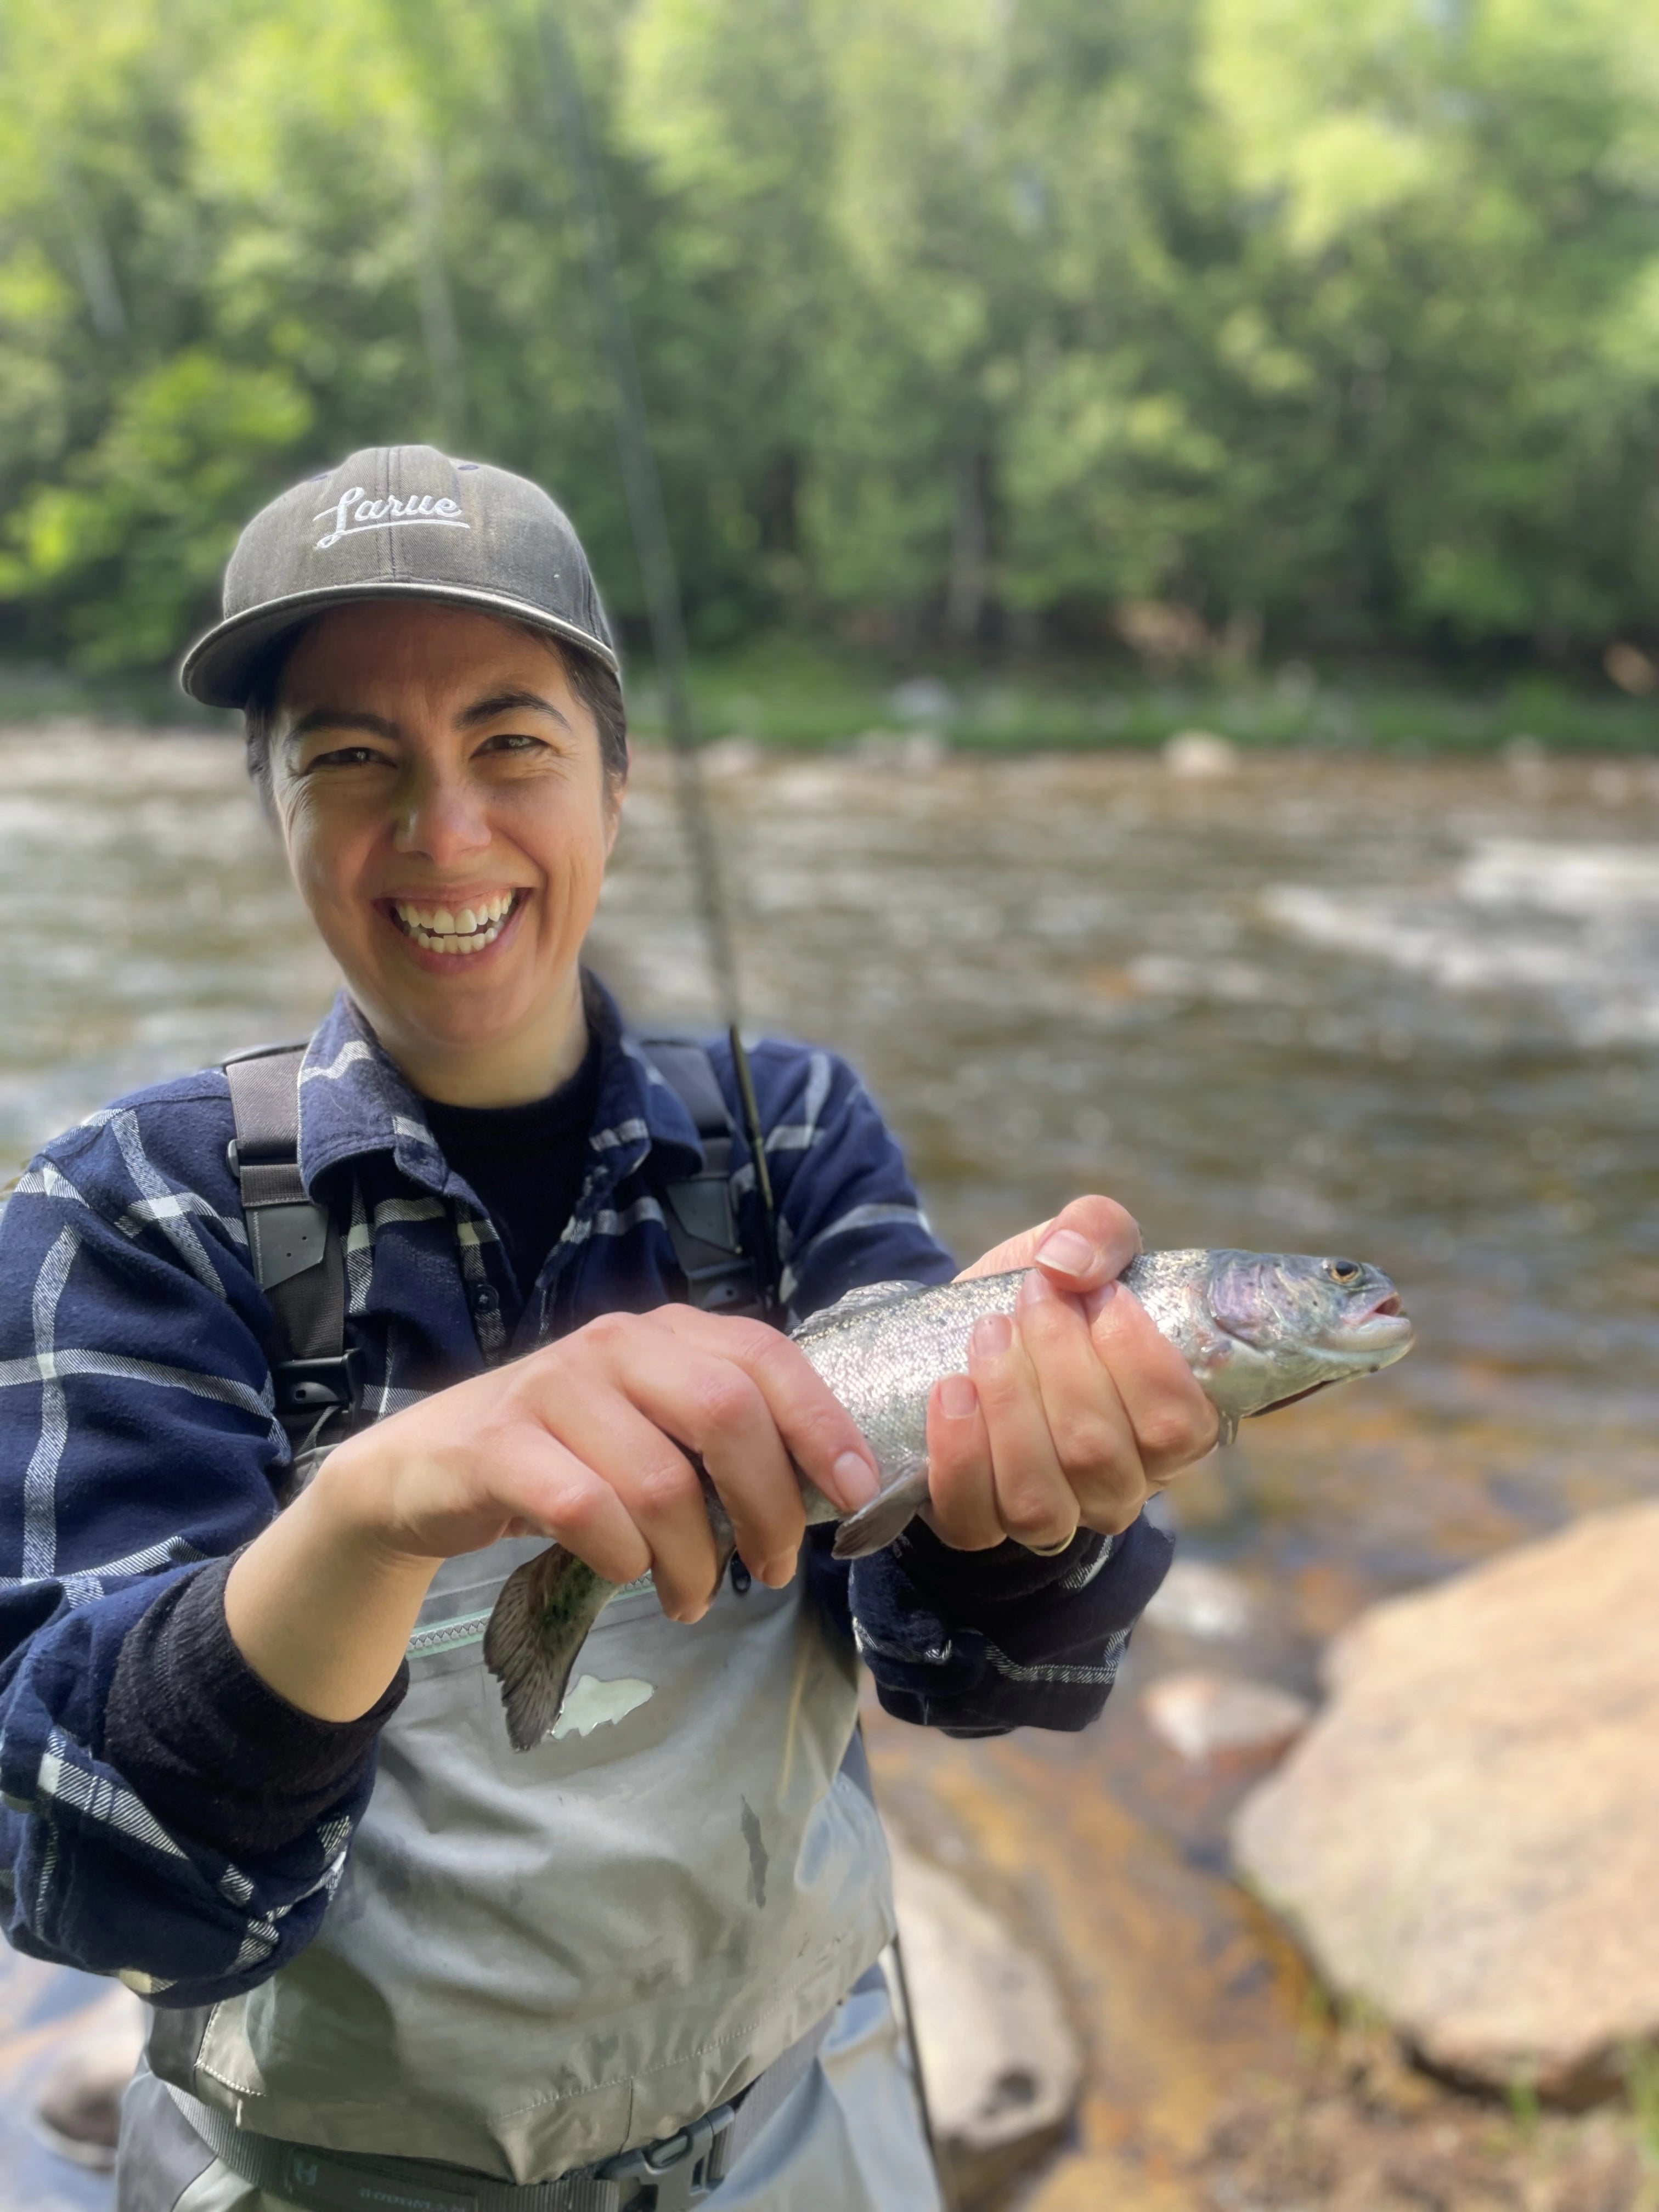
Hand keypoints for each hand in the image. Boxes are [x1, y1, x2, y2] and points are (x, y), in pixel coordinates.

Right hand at [320, 1306, 880, 1619]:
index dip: (823, 1426)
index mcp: (668, 1334)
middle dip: (767, 1506)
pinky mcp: (497, 1444)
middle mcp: (615, 1344)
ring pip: (658, 1479)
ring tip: (692, 1598)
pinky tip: (627, 1575)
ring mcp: (552, 1387)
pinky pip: (583, 1507)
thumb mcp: (652, 1430)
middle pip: (726, 1415)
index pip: (769, 1359)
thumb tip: (828, 1494)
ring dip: (693, 1559)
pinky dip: (621, 1556)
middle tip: (773, 1570)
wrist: (425, 1470)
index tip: (857, 1496)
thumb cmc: (568, 1456)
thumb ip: (725, 1440)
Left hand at [922, 1194, 1217, 1551]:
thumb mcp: (1076, 1248)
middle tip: (1030, 1297)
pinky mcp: (979, 1526)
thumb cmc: (1042, 1300)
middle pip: (1097, 1453)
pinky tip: (951, 1392)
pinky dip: (958, 1456)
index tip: (1097, 1293)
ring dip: (1007, 1405)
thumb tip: (1068, 1263)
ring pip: (1039, 1497)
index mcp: (1168, 1430)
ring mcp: (1052, 1517)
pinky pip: (975, 1522)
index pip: (1178, 1426)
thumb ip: (1096, 1231)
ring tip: (986, 1335)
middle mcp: (1120, 1487)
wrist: (963, 1336)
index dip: (1137, 1356)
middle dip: (1057, 1362)